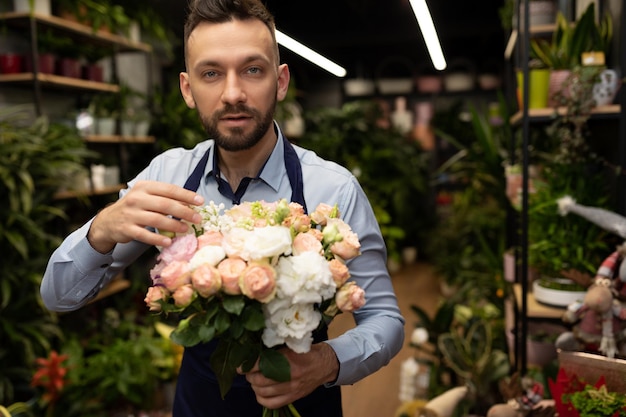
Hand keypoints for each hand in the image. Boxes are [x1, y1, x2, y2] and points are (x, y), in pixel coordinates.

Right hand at [87, 180, 203, 252]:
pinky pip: (145, 235)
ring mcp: (131, 214)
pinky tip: (168, 242)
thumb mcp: (147, 197)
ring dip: (174, 226)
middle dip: (184, 212)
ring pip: (156, 220)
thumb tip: (190, 203)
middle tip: (197, 218)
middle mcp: (137, 198)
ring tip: (186, 229)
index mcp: (144, 187)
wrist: (108, 221)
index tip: (201, 201)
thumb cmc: (135, 207)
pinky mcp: (126, 229)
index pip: (169, 189)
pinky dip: (157, 239)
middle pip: (165, 204)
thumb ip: (165, 198)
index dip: (186, 195)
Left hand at [243, 343, 338, 408]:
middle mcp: (289, 375)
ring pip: (263, 392)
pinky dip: (261, 398)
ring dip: (254, 386)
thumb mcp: (291, 345)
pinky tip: (260, 392)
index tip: (240, 364)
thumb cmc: (306, 352)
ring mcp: (291, 389)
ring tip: (254, 380)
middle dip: (249, 376)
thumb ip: (274, 348)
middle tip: (248, 371)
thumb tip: (253, 350)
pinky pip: (272, 403)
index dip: (247, 365)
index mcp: (288, 359)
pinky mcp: (293, 397)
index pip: (261, 364)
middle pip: (260, 380)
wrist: (324, 364)